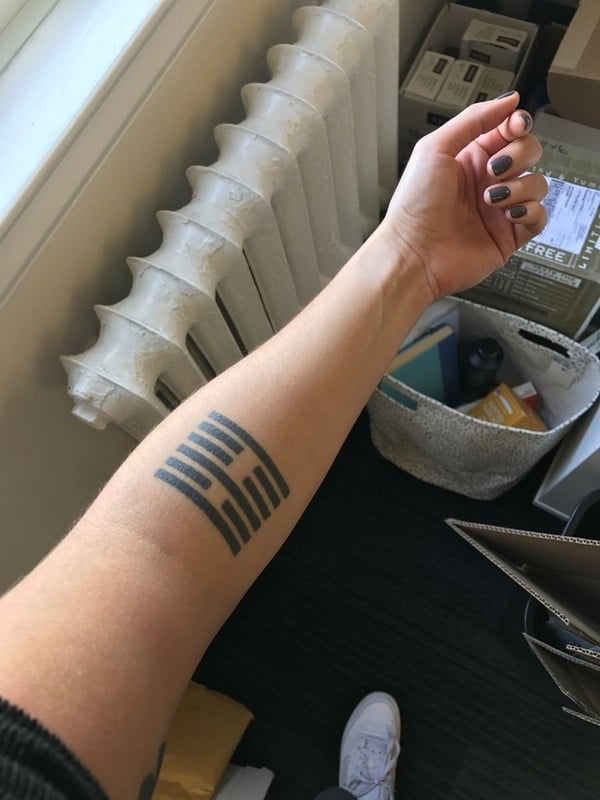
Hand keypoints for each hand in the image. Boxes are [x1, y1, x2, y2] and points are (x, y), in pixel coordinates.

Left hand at [383, 92, 546, 299]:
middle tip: (494, 169)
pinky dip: (530, 211)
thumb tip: (509, 100)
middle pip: (529, 152)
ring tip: (491, 199)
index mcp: (470, 157)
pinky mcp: (509, 235)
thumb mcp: (435, 147)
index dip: (518, 124)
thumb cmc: (414, 205)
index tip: (516, 126)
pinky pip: (538, 216)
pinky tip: (508, 214)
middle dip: (519, 154)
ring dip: (520, 187)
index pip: (509, 130)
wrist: (413, 253)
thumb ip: (474, 119)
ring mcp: (499, 208)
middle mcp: (487, 180)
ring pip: (537, 183)